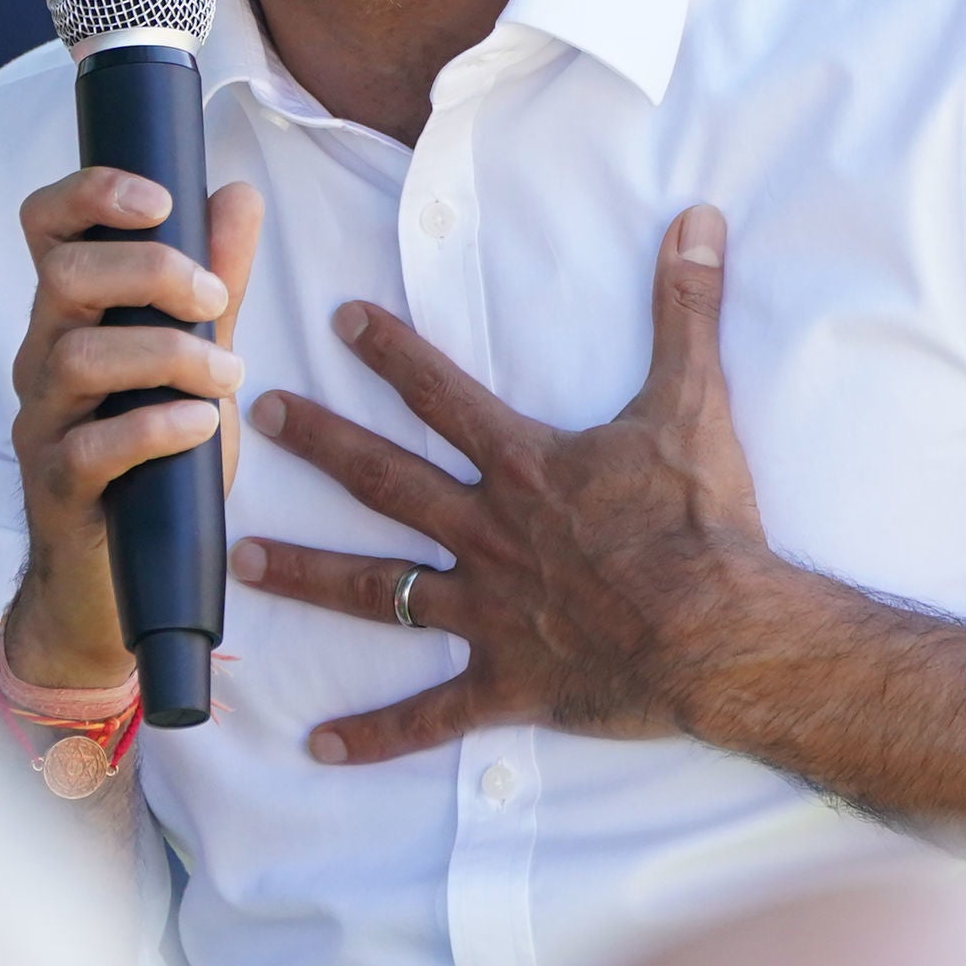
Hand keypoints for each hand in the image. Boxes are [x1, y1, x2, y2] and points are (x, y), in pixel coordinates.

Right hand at [3, 169, 264, 689]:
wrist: (121, 586)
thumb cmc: (158, 464)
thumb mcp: (198, 362)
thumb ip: (216, 283)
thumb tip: (236, 194)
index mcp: (71, 316)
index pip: (46, 226)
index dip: (90, 193)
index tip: (160, 197)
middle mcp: (42, 359)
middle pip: (63, 276)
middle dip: (148, 269)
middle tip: (217, 296)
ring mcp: (42, 425)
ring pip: (76, 357)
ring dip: (166, 353)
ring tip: (227, 375)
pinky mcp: (56, 489)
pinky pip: (90, 447)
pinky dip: (154, 427)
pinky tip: (201, 425)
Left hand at [234, 204, 769, 762]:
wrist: (722, 631)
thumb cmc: (705, 524)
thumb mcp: (695, 404)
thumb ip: (686, 309)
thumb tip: (696, 219)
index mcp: (525, 468)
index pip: (442, 397)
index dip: (391, 354)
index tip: (340, 320)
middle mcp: (488, 535)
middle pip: (385, 481)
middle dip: (319, 443)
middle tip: (257, 415)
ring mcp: (488, 612)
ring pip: (378, 591)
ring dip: (307, 575)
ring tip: (243, 560)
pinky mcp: (506, 683)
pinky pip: (428, 715)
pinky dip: (375, 734)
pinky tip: (318, 746)